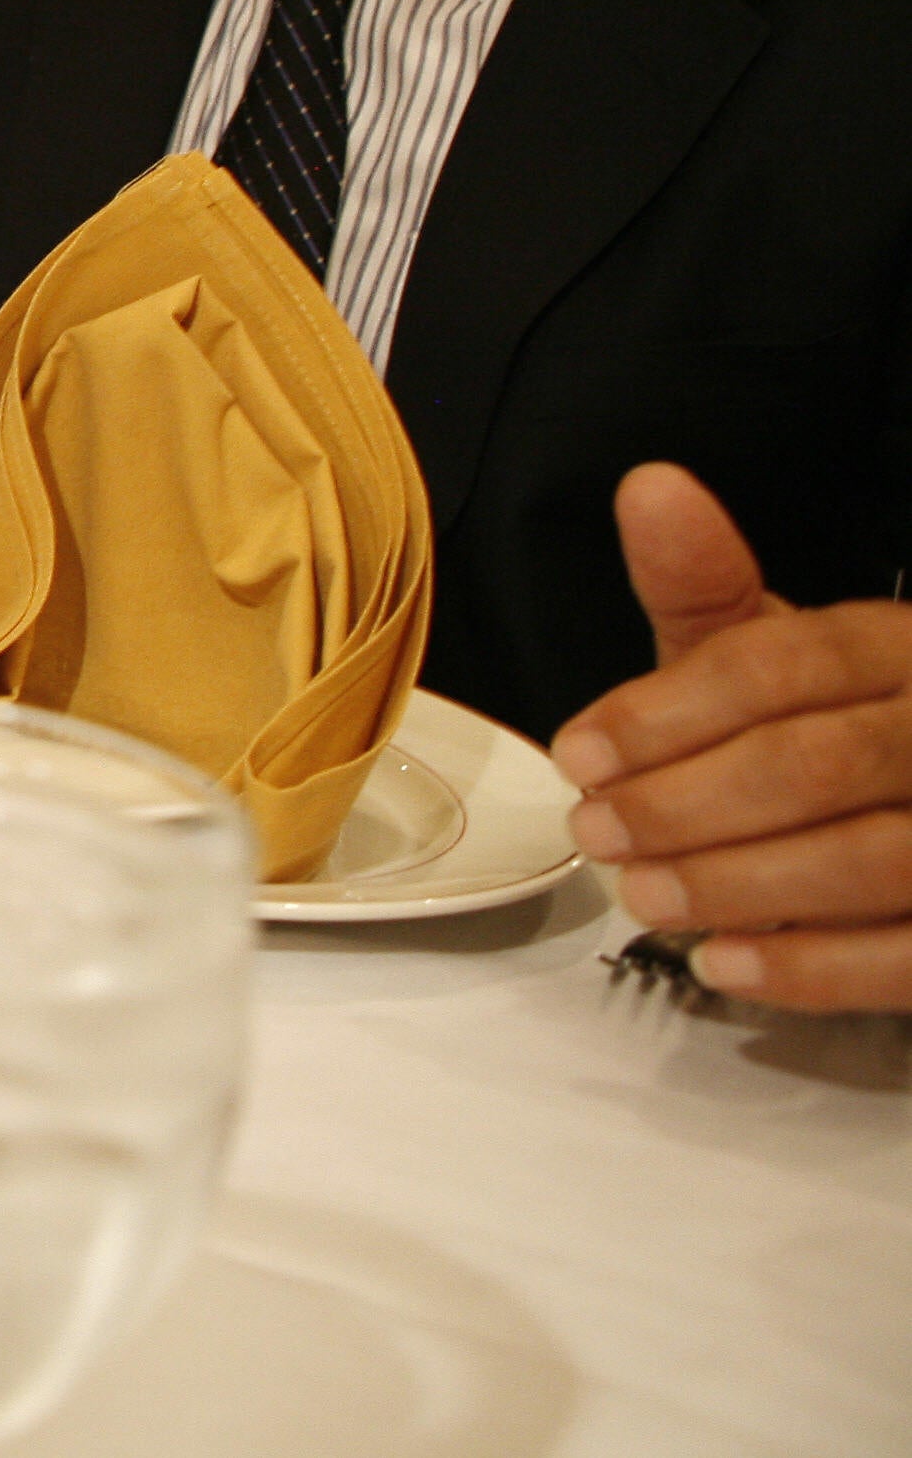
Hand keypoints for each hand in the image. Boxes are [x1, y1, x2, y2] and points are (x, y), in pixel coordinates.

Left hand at [551, 461, 911, 1010]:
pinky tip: (725, 965)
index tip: (577, 754)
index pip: (785, 666)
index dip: (668, 712)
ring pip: (872, 859)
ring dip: (738, 887)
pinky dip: (814, 970)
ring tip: (645, 898)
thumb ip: (706, 590)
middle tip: (597, 834)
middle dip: (688, 806)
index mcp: (900, 648)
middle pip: (821, 763)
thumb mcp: (779, 654)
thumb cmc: (841, 727)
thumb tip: (649, 487)